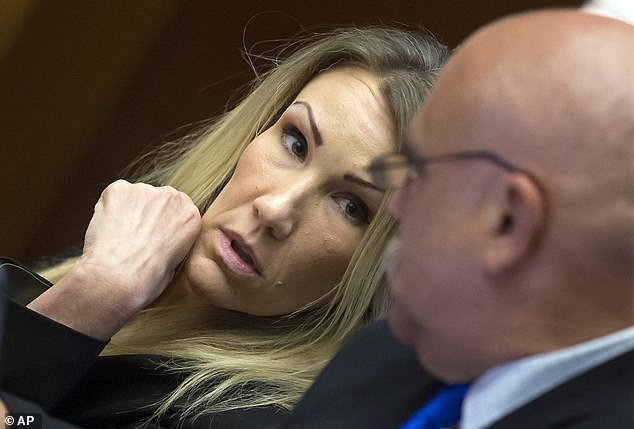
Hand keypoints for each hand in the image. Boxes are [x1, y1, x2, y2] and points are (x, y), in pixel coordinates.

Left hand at [28, 180, 201, 338]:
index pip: (179, 208)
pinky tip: (108, 228)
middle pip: (158, 199)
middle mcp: (171, 198)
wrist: (116, 279)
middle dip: (148, 214)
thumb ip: (172, 242)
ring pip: (135, 196)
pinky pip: (113, 195)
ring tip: (120, 236)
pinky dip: (109, 208)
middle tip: (136, 236)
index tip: (156, 233)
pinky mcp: (119, 190)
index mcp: (190, 216)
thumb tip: (160, 241)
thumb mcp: (175, 265)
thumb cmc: (145, 280)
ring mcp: (144, 191)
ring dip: (129, 211)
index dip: (164, 221)